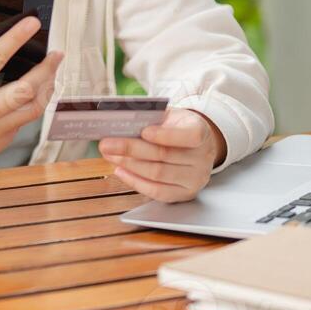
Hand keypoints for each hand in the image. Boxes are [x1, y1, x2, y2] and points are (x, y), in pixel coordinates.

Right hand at [0, 8, 63, 170]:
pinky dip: (27, 109)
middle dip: (47, 69)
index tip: (33, 23)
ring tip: (51, 73)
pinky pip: (18, 126)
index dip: (16, 37)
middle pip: (26, 90)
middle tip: (57, 53)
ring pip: (30, 111)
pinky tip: (30, 95)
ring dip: (45, 90)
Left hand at [99, 108, 225, 202]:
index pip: (190, 135)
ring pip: (157, 174)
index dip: (166, 135)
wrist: (195, 147)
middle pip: (164, 155)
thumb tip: (121, 120)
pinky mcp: (184, 194)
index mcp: (201, 131)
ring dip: (129, 165)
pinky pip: (157, 191)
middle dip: (131, 149)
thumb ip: (152, 117)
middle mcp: (202, 158)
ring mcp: (195, 179)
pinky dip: (135, 181)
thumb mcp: (170, 115)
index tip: (144, 131)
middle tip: (107, 144)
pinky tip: (121, 170)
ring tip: (109, 155)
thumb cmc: (177, 128)